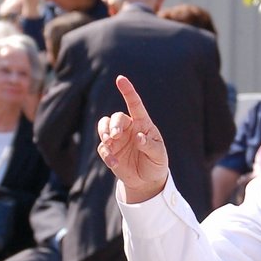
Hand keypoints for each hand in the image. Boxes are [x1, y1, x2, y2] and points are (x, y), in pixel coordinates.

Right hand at [97, 76, 168, 202]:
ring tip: (109, 142)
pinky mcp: (109, 151)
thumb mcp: (158, 155)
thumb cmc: (156, 162)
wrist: (146, 180)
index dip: (127, 91)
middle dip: (113, 125)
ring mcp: (117, 139)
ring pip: (103, 126)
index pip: (134, 104)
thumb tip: (139, 136)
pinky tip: (114, 163)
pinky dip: (106, 154)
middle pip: (115, 117)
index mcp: (143, 124)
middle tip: (115, 137)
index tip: (120, 79)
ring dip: (104, 133)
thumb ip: (149, 145)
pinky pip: (102, 148)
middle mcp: (128, 128)